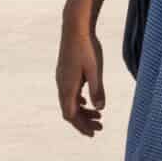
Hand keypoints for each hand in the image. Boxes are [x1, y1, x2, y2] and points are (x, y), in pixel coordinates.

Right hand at [57, 16, 104, 134]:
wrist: (75, 27)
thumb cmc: (87, 47)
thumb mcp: (95, 70)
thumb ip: (97, 90)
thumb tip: (100, 109)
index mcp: (67, 87)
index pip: (71, 115)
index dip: (81, 126)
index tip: (93, 133)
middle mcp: (61, 85)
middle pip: (70, 111)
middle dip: (83, 122)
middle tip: (99, 128)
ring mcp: (62, 78)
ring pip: (70, 102)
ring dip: (83, 111)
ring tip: (98, 116)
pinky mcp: (65, 72)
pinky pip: (70, 93)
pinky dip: (79, 101)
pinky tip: (89, 101)